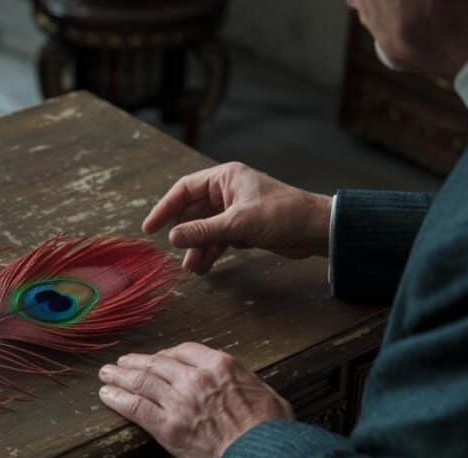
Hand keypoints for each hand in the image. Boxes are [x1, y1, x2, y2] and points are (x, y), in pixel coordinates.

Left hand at [98, 342, 293, 457]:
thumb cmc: (272, 431)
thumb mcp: (267, 394)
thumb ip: (246, 383)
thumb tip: (244, 386)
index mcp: (220, 365)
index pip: (184, 350)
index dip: (167, 354)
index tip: (159, 358)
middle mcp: (195, 378)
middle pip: (157, 363)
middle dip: (136, 362)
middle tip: (122, 362)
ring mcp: (178, 402)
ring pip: (141, 381)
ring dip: (120, 376)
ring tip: (107, 374)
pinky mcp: (167, 427)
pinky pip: (135, 407)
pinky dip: (118, 399)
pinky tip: (106, 395)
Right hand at [142, 162, 331, 273]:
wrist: (317, 229)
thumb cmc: (282, 215)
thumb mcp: (238, 224)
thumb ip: (203, 231)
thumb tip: (172, 238)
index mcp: (224, 178)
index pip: (184, 190)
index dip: (165, 208)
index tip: (150, 228)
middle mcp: (227, 191)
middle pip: (193, 211)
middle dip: (184, 234)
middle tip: (174, 252)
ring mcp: (235, 209)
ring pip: (206, 228)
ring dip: (197, 247)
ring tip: (192, 269)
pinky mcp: (244, 226)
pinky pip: (219, 238)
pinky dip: (211, 251)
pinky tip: (205, 267)